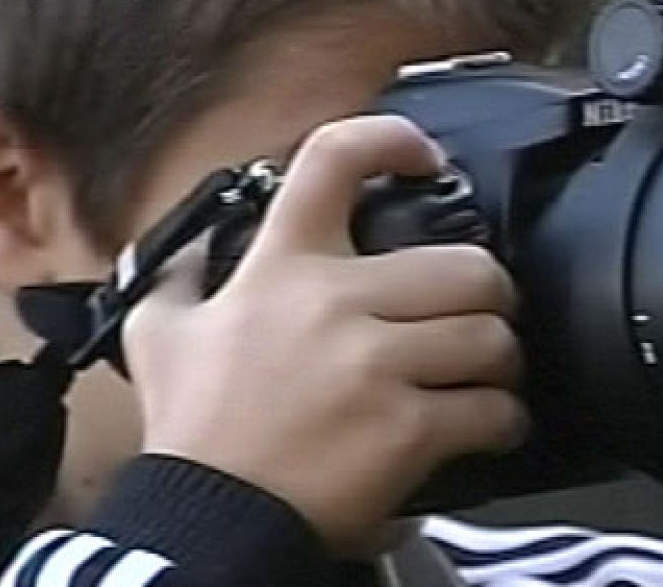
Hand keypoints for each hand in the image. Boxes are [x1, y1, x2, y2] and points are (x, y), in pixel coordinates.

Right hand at [123, 116, 525, 555]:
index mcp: (281, 268)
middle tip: (480, 312)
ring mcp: (375, 365)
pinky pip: (492, 409)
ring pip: (491, 335)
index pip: (334, 160)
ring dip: (500, 359)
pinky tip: (487, 428)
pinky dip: (503, 421)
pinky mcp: (407, 428)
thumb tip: (191, 247)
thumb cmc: (194, 432)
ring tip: (487, 375)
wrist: (209, 522)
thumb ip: (179, 278)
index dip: (392, 140)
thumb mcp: (159, 336)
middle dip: (488, 292)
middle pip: (465, 263)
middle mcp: (334, 303)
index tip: (425, 158)